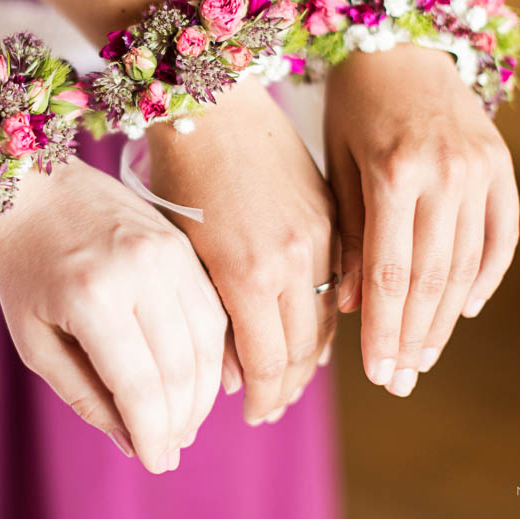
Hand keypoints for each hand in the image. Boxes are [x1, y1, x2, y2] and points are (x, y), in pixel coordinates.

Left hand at [0, 158, 225, 473]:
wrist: (35, 187)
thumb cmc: (25, 267)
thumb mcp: (35, 339)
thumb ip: (83, 394)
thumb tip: (133, 441)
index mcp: (91, 296)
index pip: (139, 386)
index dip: (153, 434)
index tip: (158, 463)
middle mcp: (138, 270)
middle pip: (181, 368)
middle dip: (181, 419)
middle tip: (172, 445)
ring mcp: (167, 251)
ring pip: (208, 340)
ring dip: (202, 391)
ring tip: (185, 419)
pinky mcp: (182, 242)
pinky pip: (213, 308)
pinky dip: (213, 351)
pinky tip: (200, 377)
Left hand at [146, 77, 337, 424]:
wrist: (213, 100)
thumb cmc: (177, 172)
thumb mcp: (182, 252)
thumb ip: (210, 318)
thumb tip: (237, 375)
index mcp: (248, 274)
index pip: (269, 364)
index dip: (264, 400)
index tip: (252, 418)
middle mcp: (295, 260)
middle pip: (306, 351)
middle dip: (288, 387)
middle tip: (270, 408)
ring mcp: (321, 236)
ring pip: (329, 320)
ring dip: (313, 356)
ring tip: (290, 378)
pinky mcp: (332, 214)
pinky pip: (342, 282)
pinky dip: (328, 314)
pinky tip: (312, 329)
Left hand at [325, 45, 519, 395]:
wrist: (401, 39)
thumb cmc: (351, 101)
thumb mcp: (335, 161)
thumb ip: (346, 233)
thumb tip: (348, 308)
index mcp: (393, 173)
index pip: (390, 274)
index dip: (383, 330)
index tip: (376, 374)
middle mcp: (443, 174)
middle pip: (432, 278)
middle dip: (413, 337)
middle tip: (398, 381)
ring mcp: (479, 169)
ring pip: (466, 264)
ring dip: (445, 318)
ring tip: (424, 358)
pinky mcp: (500, 164)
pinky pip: (501, 234)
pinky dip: (486, 276)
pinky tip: (465, 309)